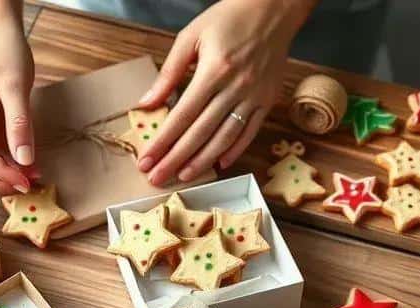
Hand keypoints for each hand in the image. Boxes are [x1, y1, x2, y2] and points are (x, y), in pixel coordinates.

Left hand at [136, 0, 314, 185]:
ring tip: (183, 177)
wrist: (273, 9)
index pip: (182, 116)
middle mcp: (235, 88)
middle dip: (176, 159)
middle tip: (157, 178)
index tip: (147, 160)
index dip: (163, 141)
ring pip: (225, 137)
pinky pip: (250, 132)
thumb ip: (169, 72)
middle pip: (200, 133)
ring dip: (203, 161)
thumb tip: (147, 102)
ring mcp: (253, 97)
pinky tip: (219, 164)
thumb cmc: (229, 18)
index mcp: (213, 71)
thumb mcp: (191, 36)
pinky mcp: (267, 101)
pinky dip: (234, 150)